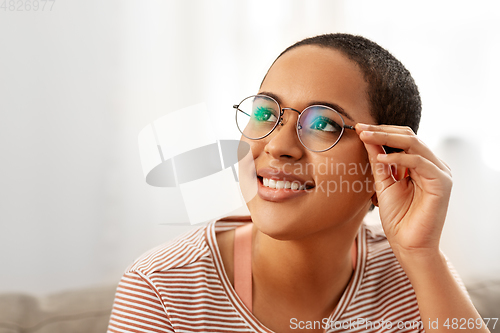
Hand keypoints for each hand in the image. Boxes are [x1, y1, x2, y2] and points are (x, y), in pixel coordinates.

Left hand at [356, 123, 451, 256]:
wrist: (408, 245)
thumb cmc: (398, 218)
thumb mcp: (383, 183)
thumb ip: (379, 161)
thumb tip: (367, 138)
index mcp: (421, 165)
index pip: (403, 138)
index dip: (381, 131)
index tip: (359, 128)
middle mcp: (433, 165)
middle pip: (409, 136)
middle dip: (382, 131)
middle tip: (360, 128)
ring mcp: (440, 173)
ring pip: (414, 144)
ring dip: (387, 138)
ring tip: (366, 137)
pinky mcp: (442, 183)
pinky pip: (419, 162)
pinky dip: (399, 158)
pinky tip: (381, 158)